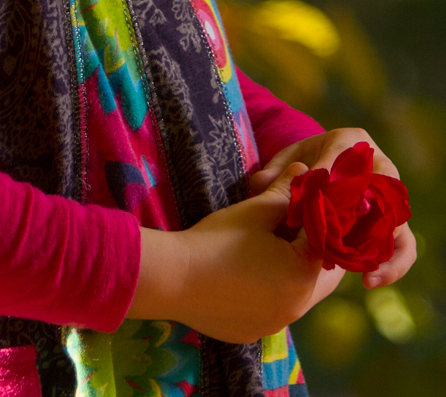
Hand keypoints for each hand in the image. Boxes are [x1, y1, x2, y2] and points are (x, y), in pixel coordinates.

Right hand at [129, 163, 343, 342]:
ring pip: (298, 295)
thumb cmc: (217, 240)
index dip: (322, 223)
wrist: (172, 278)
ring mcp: (276, 324)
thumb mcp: (256, 211)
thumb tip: (307, 170)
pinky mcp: (254, 333)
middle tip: (297, 226)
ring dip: (294, 272)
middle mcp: (297, 307)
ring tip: (273, 247)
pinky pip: (274, 310)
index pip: (329, 246)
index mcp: (303, 276)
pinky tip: (249, 274)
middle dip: (314, 250)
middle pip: (321, 277)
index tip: (311, 206)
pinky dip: (272, 292)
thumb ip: (287, 191)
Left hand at [248, 128, 416, 289]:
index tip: (317, 198)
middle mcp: (376, 167)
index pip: (342, 156)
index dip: (330, 177)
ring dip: (383, 247)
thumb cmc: (299, 167)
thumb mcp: (284, 164)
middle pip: (379, 187)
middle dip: (364, 213)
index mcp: (348, 142)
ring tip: (364, 275)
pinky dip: (391, 264)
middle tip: (342, 238)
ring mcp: (388, 197)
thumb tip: (262, 183)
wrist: (318, 177)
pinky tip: (368, 281)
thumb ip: (272, 173)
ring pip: (396, 221)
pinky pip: (402, 245)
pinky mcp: (392, 224)